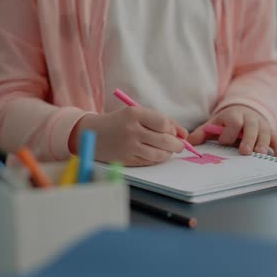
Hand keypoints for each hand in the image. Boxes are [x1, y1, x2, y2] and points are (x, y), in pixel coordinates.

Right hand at [69, 107, 187, 165]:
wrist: (92, 133)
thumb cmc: (120, 122)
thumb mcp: (138, 114)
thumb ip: (162, 121)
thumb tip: (184, 134)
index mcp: (134, 114)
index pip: (164, 124)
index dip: (172, 129)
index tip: (172, 132)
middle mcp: (131, 130)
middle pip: (165, 141)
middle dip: (177, 145)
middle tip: (179, 145)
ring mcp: (128, 147)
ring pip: (159, 154)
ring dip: (168, 153)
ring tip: (167, 150)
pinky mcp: (126, 160)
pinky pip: (150, 161)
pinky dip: (157, 159)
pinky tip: (155, 154)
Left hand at [188, 105, 276, 157]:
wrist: (245, 109)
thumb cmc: (228, 122)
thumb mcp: (214, 124)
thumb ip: (202, 133)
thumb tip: (189, 144)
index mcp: (234, 116)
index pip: (232, 124)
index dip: (228, 133)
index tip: (224, 141)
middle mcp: (250, 119)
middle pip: (250, 128)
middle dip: (248, 139)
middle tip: (245, 151)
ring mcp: (262, 125)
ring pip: (264, 133)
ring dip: (263, 144)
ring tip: (261, 154)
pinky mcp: (271, 131)